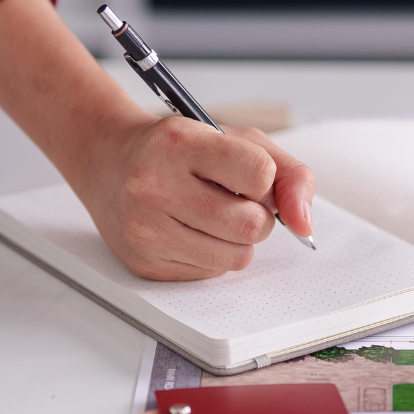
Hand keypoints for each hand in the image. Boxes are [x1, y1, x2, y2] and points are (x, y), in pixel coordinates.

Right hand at [81, 116, 315, 280]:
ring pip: (237, 256)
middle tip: (233, 199)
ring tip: (213, 215)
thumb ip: (288, 174)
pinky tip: (190, 230)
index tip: (247, 173)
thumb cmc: (183, 150)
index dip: (265, 179)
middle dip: (258, 216)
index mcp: (180, 143)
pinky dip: (214, 254)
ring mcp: (145, 228)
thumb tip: (304, 224)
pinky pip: (212, 272)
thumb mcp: (239, 141)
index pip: (260, 174)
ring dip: (239, 240)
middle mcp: (154, 185)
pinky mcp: (144, 263)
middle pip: (253, 225)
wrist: (108, 162)